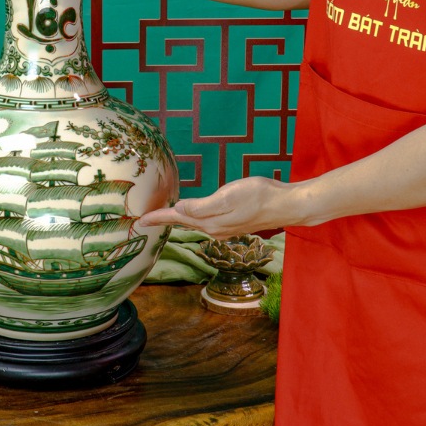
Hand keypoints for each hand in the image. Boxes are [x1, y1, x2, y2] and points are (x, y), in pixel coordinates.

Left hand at [138, 176, 303, 239]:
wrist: (286, 205)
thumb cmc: (259, 196)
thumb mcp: (227, 197)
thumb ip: (202, 206)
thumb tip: (178, 209)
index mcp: (209, 222)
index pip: (177, 218)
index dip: (158, 217)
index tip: (140, 220)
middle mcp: (213, 228)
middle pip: (182, 223)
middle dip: (163, 220)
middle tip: (145, 219)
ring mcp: (223, 228)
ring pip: (193, 223)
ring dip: (176, 220)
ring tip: (162, 216)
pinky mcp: (232, 223)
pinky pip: (204, 222)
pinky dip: (191, 218)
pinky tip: (190, 214)